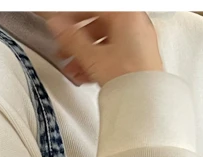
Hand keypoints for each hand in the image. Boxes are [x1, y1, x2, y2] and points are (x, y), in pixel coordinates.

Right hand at [38, 12, 162, 85]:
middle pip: (99, 27)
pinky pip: (115, 54)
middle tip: (64, 50)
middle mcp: (136, 24)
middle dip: (78, 40)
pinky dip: (99, 62)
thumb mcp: (91, 57)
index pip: (92, 10)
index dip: (72, 17)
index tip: (60, 24)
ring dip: (86, 54)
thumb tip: (57, 26)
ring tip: (73, 68)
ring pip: (106, 43)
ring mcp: (140, 42)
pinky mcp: (140, 59)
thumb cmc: (128, 76)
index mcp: (126, 15)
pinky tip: (87, 75)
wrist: (145, 100)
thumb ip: (71, 39)